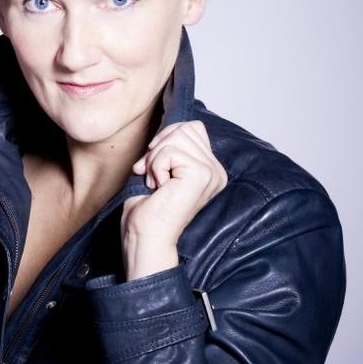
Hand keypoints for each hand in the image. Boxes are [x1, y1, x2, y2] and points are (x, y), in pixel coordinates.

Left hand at [122, 120, 227, 247]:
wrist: (146, 237)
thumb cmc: (148, 208)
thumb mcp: (160, 167)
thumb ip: (171, 146)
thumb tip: (168, 126)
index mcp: (210, 169)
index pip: (192, 127)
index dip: (166, 138)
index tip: (152, 164)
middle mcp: (216, 171)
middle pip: (185, 128)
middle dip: (158, 148)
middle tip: (151, 175)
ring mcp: (212, 172)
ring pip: (177, 137)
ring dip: (155, 159)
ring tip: (155, 182)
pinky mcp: (201, 174)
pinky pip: (170, 151)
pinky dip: (155, 167)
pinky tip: (159, 187)